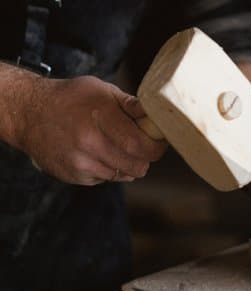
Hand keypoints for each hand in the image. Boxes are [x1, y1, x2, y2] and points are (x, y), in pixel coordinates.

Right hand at [15, 76, 166, 184]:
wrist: (30, 113)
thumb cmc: (72, 99)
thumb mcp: (102, 90)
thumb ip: (131, 104)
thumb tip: (157, 114)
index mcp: (100, 116)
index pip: (140, 145)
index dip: (156, 148)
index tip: (159, 141)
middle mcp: (88, 141)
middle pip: (136, 165)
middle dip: (146, 158)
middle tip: (142, 146)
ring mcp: (79, 162)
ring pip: (123, 175)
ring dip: (127, 164)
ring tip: (115, 145)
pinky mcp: (73, 176)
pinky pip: (106, 179)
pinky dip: (109, 169)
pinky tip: (97, 152)